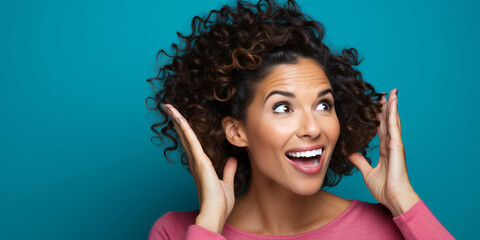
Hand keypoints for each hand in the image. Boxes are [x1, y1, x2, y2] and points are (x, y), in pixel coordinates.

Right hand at [162, 104, 237, 232]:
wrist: (216, 213)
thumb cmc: (219, 203)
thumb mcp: (227, 183)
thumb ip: (229, 171)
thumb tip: (232, 161)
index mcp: (201, 165)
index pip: (192, 143)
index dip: (185, 130)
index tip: (180, 119)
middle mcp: (195, 161)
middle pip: (184, 136)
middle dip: (176, 121)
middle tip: (168, 107)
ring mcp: (196, 160)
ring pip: (185, 135)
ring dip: (177, 119)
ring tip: (168, 106)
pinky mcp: (199, 161)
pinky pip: (191, 140)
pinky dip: (184, 128)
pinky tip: (179, 117)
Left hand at [347, 89, 419, 216]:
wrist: (394, 198)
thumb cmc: (385, 188)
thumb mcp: (367, 172)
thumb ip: (359, 161)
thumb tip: (349, 153)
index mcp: (386, 150)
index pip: (381, 128)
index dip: (378, 117)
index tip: (375, 105)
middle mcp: (392, 145)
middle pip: (387, 121)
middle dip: (385, 107)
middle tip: (382, 93)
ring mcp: (396, 145)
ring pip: (393, 121)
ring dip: (392, 106)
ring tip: (391, 92)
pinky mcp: (397, 146)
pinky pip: (394, 127)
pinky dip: (393, 114)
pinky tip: (393, 102)